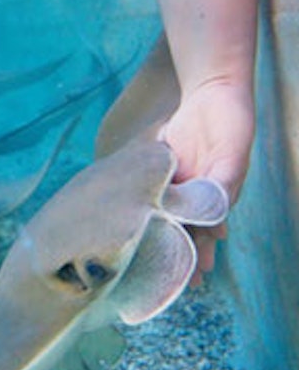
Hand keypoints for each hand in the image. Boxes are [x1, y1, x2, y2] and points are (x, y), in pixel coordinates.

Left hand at [163, 82, 254, 285]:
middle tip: (166, 278)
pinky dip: (145, 205)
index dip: (202, 252)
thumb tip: (214, 219)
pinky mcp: (161, 167)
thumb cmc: (230, 123)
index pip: (209, 231)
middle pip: (185, 227)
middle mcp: (196, 192)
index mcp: (217, 195)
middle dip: (179, 251)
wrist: (210, 91)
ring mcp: (177, 181)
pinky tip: (135, 220)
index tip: (195, 276)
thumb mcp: (233, 155)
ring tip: (146, 257)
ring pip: (166, 213)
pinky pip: (151, 189)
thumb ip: (225, 185)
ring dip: (159, 234)